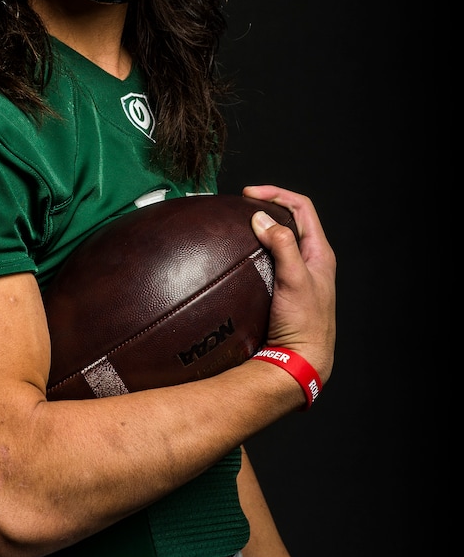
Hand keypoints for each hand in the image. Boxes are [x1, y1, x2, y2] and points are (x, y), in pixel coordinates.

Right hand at [243, 185, 335, 384]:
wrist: (300, 363)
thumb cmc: (305, 325)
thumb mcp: (295, 281)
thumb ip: (282, 246)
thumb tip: (262, 218)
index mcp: (320, 252)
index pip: (301, 207)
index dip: (276, 194)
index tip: (249, 194)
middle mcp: (310, 260)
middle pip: (289, 219)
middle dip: (266, 206)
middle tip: (241, 205)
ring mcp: (295, 274)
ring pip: (278, 238)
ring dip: (259, 227)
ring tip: (237, 224)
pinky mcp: (281, 288)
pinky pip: (268, 258)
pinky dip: (253, 249)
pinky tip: (237, 254)